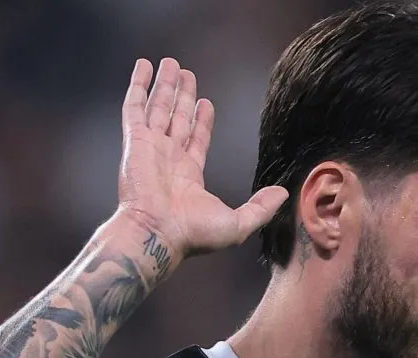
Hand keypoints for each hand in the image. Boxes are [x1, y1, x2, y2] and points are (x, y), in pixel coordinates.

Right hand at [116, 58, 287, 256]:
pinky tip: (144, 67)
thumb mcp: (239, 223)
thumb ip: (261, 207)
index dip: (202, 120)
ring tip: (171, 64)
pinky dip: (138, 85)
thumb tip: (283, 194)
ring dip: (165, 85)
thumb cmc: (193, 233)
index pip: (196, 139)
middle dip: (182, 96)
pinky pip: (135, 107)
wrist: (157, 233)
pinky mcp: (135, 140)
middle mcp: (168, 158)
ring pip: (159, 108)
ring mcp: (150, 147)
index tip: (206, 101)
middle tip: (186, 74)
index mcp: (189, 175)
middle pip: (178, 118)